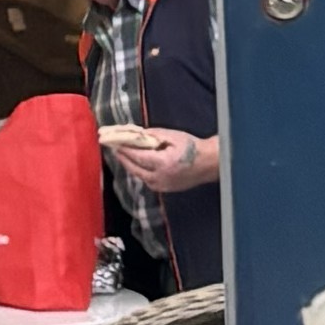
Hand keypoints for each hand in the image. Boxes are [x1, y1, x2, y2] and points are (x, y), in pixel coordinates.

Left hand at [96, 124, 213, 189]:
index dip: (124, 150)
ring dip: (131, 167)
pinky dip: (141, 173)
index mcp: (162, 163)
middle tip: (115, 150)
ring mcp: (163, 186)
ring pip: (140, 177)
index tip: (114, 144)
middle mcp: (160, 178)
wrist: (209, 163)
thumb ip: (154, 135)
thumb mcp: (173, 136)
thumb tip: (137, 134)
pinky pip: (148, 181)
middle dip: (124, 160)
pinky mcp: (167, 190)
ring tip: (124, 157)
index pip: (137, 157)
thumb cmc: (193, 147)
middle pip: (135, 170)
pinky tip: (138, 165)